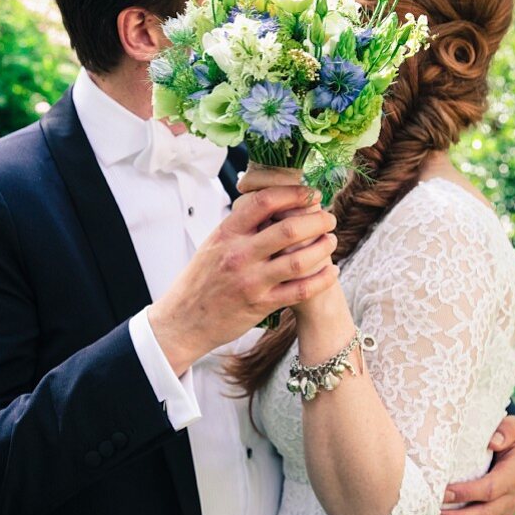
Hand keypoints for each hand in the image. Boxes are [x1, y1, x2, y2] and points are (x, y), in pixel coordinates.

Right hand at [148, 184, 337, 374]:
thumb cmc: (200, 281)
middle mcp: (239, 255)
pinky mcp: (261, 304)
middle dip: (317, 220)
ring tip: (331, 241)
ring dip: (323, 248)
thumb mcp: (213, 245)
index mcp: (226, 233)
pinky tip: (331, 271)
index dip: (293, 193)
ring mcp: (251, 281)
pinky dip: (321, 279)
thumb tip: (271, 205)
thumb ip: (240, 227)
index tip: (310, 193)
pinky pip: (300, 290)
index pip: (264, 202)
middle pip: (289, 229)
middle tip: (328, 218)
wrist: (182, 321)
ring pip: (299, 260)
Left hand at [431, 414, 514, 514]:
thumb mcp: (514, 428)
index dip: (466, 493)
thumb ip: (506, 431)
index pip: (489, 489)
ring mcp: (509, 510)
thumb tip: (493, 441)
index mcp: (513, 476)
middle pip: (485, 514)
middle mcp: (512, 497)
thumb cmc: (513, 439)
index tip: (443, 493)